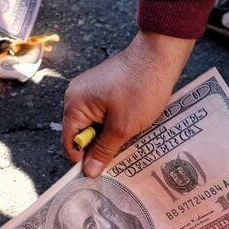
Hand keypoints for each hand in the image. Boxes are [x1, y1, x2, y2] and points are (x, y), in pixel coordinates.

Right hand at [62, 31, 195, 176]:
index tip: (101, 172)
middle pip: (80, 134)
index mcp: (74, 105)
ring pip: (93, 124)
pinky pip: (101, 112)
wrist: (159, 55)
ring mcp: (89, 89)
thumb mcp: (123, 127)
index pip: (70, 143)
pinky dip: (113, 122)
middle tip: (120, 157)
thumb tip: (89, 171)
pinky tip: (130, 125)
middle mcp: (76, 95)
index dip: (84, 160)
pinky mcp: (102, 87)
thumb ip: (104, 150)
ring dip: (108, 135)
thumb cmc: (141, 89)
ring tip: (128, 140)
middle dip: (98, 147)